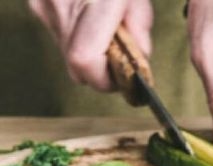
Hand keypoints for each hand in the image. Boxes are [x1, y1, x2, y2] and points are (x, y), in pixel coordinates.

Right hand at [28, 0, 152, 90]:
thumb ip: (140, 25)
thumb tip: (138, 57)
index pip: (85, 59)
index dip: (107, 78)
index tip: (128, 76)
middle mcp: (61, 3)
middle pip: (77, 65)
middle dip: (105, 71)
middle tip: (124, 59)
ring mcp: (44, 4)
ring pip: (68, 56)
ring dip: (94, 56)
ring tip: (111, 34)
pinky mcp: (38, 4)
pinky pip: (62, 38)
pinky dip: (82, 39)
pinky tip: (95, 24)